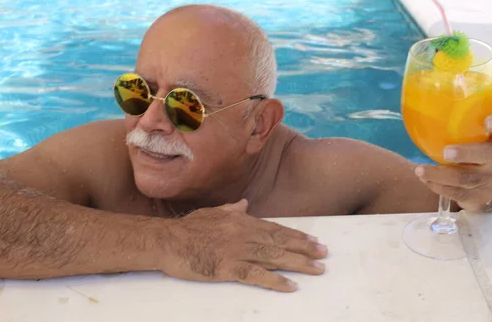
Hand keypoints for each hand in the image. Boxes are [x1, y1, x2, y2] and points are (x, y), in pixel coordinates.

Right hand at [156, 199, 327, 291]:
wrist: (167, 240)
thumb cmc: (187, 228)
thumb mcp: (212, 212)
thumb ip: (231, 209)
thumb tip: (245, 204)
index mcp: (242, 221)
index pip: (275, 228)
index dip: (296, 235)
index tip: (312, 240)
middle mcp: (244, 233)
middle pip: (281, 241)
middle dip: (305, 248)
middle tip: (324, 253)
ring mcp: (237, 250)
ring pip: (274, 257)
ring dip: (298, 263)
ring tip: (317, 269)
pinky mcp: (228, 267)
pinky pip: (257, 275)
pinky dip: (275, 281)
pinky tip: (290, 286)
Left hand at [414, 113, 491, 210]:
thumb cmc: (477, 152)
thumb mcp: (477, 137)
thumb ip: (463, 124)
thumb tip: (422, 104)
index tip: (488, 121)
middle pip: (489, 155)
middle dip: (466, 153)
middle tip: (446, 152)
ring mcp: (491, 181)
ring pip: (466, 179)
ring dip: (440, 175)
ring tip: (420, 169)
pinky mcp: (479, 197)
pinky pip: (457, 194)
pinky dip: (438, 187)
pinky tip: (425, 179)